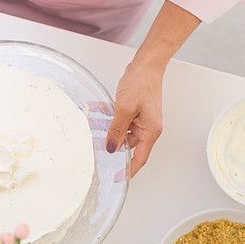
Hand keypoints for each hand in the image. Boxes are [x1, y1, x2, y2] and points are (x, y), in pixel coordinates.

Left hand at [106, 58, 163, 176]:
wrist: (146, 65)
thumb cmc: (142, 83)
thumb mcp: (125, 109)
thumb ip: (117, 130)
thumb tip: (111, 148)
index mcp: (151, 131)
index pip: (140, 157)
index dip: (128, 169)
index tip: (117, 178)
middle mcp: (147, 127)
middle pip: (128, 145)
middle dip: (111, 144)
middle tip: (95, 145)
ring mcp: (141, 120)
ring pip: (121, 132)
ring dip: (107, 129)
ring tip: (94, 125)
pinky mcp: (134, 112)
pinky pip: (119, 120)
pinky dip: (108, 117)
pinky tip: (96, 112)